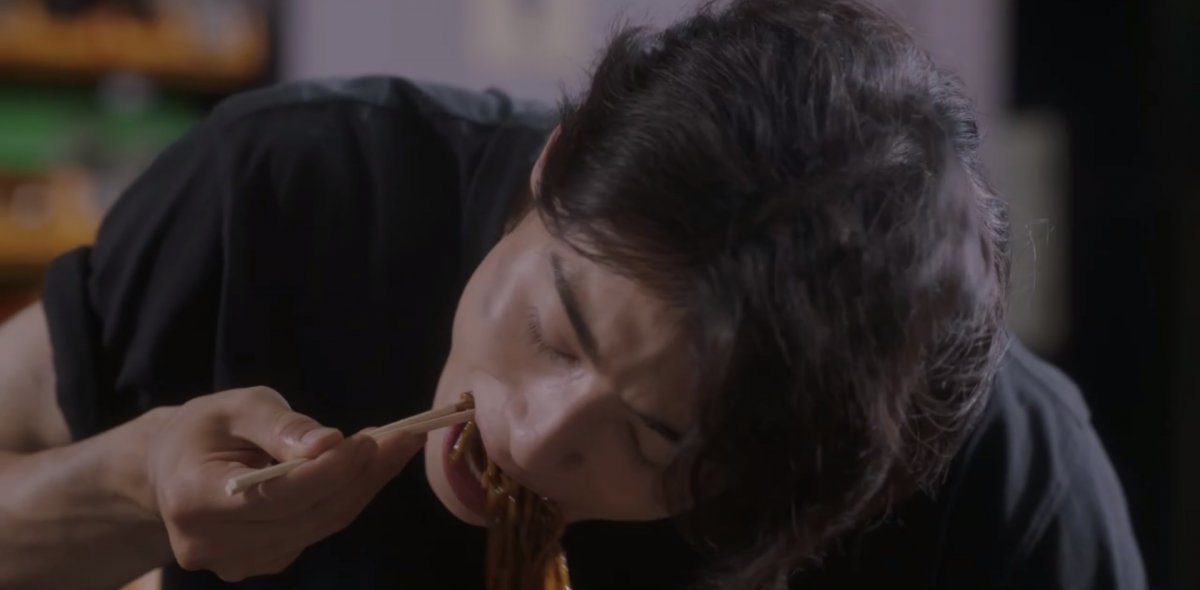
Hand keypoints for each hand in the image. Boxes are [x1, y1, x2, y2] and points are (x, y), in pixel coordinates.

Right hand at [142, 386, 421, 581]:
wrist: (174, 468)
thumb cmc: (209, 427)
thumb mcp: (239, 406)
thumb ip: (281, 424)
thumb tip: (329, 444)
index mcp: (193, 498)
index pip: (277, 495)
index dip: (329, 471)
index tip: (371, 440)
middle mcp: (208, 542)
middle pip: (306, 516)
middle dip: (361, 477)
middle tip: (403, 438)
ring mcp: (233, 562)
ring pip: (318, 527)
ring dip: (362, 487)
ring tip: (393, 446)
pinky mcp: (258, 564)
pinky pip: (314, 533)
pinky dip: (345, 499)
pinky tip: (364, 469)